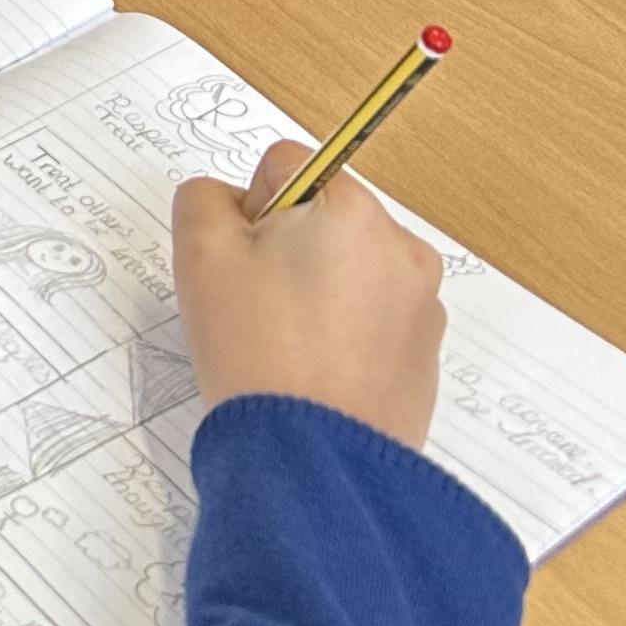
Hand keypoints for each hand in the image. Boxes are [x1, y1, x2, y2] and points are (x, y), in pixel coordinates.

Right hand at [172, 148, 447, 455]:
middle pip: (324, 218)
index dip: (250, 209)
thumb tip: (233, 200)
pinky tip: (316, 372)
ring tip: (288, 346)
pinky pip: (374, 320)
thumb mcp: (200, 255)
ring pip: (350, 269)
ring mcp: (422, 306)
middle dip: (289, 249)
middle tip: (257, 306)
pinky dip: (345, 334)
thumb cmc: (256, 350)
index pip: (287, 166)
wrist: (313, 459)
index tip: (242, 263)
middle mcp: (402, 248)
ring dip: (319, 291)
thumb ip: (205, 199)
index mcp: (353, 210)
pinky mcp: (425, 357)